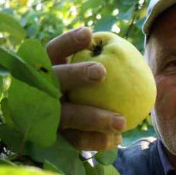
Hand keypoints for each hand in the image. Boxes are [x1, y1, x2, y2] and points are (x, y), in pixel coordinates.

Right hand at [46, 27, 125, 150]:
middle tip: (101, 72)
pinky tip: (117, 139)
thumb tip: (133, 56)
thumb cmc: (78, 94)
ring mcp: (45, 117)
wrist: (50, 129)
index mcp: (47, 71)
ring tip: (121, 122)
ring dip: (94, 118)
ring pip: (67, 116)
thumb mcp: (79, 78)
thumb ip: (98, 67)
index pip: (52, 51)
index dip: (68, 42)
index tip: (89, 33)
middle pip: (55, 80)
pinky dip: (96, 141)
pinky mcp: (54, 139)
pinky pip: (75, 141)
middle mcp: (41, 91)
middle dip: (76, 74)